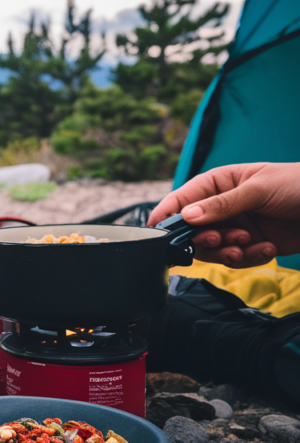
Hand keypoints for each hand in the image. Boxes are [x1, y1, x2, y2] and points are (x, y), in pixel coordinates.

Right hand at [148, 163, 299, 266]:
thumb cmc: (298, 185)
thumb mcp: (258, 190)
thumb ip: (221, 204)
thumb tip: (187, 216)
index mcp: (218, 183)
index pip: (182, 199)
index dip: (168, 214)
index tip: (157, 230)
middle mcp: (221, 207)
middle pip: (193, 230)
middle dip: (204, 238)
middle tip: (218, 240)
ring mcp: (235, 227)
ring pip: (212, 249)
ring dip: (227, 251)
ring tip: (247, 245)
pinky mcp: (250, 245)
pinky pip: (236, 258)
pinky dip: (249, 258)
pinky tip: (267, 248)